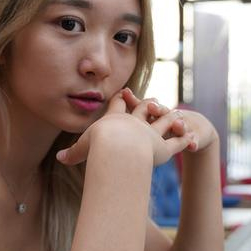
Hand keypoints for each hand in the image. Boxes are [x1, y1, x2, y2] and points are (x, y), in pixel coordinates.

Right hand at [56, 90, 194, 166]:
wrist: (119, 148)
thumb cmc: (99, 146)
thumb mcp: (83, 148)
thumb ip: (73, 153)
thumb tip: (58, 158)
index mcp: (116, 120)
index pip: (118, 105)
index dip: (121, 99)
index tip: (125, 92)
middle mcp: (136, 123)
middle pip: (145, 108)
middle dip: (150, 104)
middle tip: (153, 101)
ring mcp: (151, 134)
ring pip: (165, 121)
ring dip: (172, 119)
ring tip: (178, 115)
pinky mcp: (164, 148)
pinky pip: (177, 142)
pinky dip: (185, 140)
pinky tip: (191, 138)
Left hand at [122, 89, 217, 153]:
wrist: (195, 131)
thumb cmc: (166, 125)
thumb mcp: (152, 117)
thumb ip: (137, 106)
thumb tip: (120, 92)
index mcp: (156, 114)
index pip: (145, 106)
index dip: (135, 100)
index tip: (125, 93)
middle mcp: (170, 118)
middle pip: (164, 112)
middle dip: (158, 109)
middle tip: (152, 106)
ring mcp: (183, 128)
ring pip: (180, 126)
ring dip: (179, 125)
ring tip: (178, 125)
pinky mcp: (194, 138)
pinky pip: (193, 142)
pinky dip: (193, 143)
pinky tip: (192, 146)